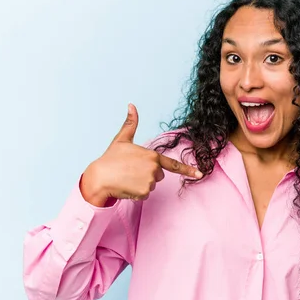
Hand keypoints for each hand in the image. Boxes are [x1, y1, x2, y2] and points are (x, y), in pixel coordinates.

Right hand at [80, 103, 202, 206]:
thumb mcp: (121, 139)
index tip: (200, 174)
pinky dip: (136, 192)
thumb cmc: (110, 158)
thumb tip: (131, 105)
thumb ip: (130, 123)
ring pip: (151, 184)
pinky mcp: (144, 192)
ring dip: (141, 183)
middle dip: (147, 173)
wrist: (98, 178)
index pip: (173, 164)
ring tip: (127, 177)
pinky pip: (145, 194)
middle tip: (131, 170)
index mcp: (151, 155)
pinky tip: (127, 186)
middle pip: (158, 174)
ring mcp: (150, 181)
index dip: (188, 170)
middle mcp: (153, 168)